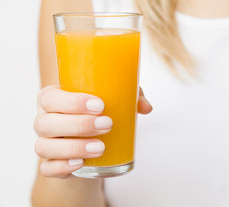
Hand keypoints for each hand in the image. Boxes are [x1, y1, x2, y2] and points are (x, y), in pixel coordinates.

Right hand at [34, 86, 151, 177]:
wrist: (88, 139)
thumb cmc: (98, 112)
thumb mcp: (114, 99)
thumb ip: (130, 96)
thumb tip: (146, 107)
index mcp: (52, 99)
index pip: (50, 98)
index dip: (72, 102)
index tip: (100, 105)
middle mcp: (44, 120)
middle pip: (46, 123)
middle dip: (78, 124)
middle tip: (107, 124)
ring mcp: (45, 143)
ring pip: (44, 147)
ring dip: (74, 147)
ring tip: (101, 147)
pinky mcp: (50, 164)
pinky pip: (47, 169)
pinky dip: (62, 167)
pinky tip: (80, 164)